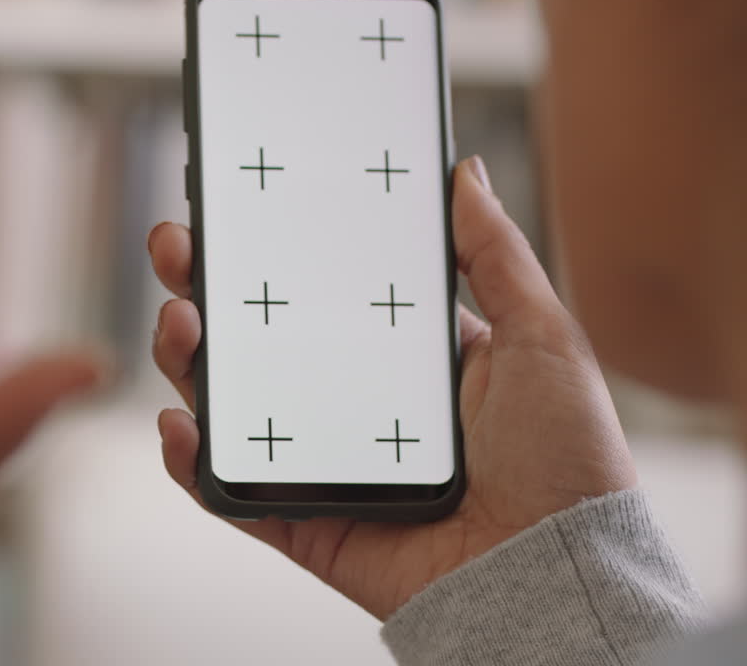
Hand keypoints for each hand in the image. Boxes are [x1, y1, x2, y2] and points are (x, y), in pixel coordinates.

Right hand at [148, 156, 635, 620]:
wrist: (556, 573)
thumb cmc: (567, 462)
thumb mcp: (542, 336)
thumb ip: (494, 256)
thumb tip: (463, 174)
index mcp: (403, 360)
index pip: (318, 294)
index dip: (272, 252)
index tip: (238, 207)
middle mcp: (353, 405)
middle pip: (257, 342)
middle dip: (205, 290)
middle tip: (179, 246)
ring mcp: (322, 464)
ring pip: (231, 407)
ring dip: (187, 360)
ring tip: (180, 321)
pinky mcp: (304, 522)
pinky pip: (231, 492)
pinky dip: (191, 462)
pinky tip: (182, 422)